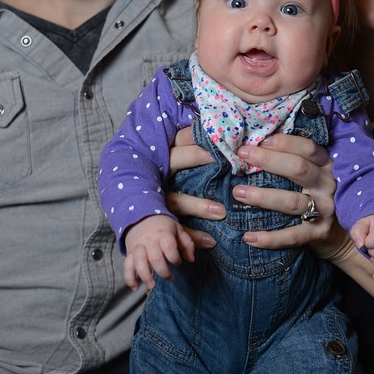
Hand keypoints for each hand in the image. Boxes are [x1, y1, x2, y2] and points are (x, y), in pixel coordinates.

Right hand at [124, 215, 194, 290]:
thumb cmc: (162, 226)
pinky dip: (129, 278)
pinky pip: (127, 266)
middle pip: (155, 258)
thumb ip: (187, 244)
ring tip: (152, 284)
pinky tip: (135, 287)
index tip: (178, 262)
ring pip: (139, 262)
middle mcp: (149, 241)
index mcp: (163, 234)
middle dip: (163, 271)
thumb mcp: (178, 229)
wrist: (141, 216)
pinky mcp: (130, 253)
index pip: (169, 247)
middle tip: (170, 277)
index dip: (175, 258)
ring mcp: (138, 247)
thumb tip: (191, 259)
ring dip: (145, 276)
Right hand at [166, 127, 224, 249]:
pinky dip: (193, 236)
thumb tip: (232, 135)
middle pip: (174, 161)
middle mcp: (160, 173)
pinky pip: (176, 228)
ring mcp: (158, 197)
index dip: (195, 134)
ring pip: (176, 199)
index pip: (179, 138)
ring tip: (222, 212)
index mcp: (166, 154)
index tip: (219, 132)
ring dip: (198, 205)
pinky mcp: (161, 220)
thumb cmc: (173, 176)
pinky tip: (211, 241)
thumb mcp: (179, 159)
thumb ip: (198, 147)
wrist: (140, 213)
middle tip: (220, 157)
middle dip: (195, 157)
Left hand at [230, 133, 341, 249]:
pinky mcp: (318, 233)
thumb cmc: (317, 193)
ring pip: (291, 201)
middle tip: (242, 155)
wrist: (342, 234)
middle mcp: (328, 184)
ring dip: (262, 197)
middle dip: (268, 160)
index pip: (308, 148)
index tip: (260, 140)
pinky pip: (292, 236)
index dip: (284, 143)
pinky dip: (270, 238)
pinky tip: (249, 237)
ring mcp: (325, 209)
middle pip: (298, 169)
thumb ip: (295, 159)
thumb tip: (257, 145)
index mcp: (326, 165)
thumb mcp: (314, 172)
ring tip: (238, 192)